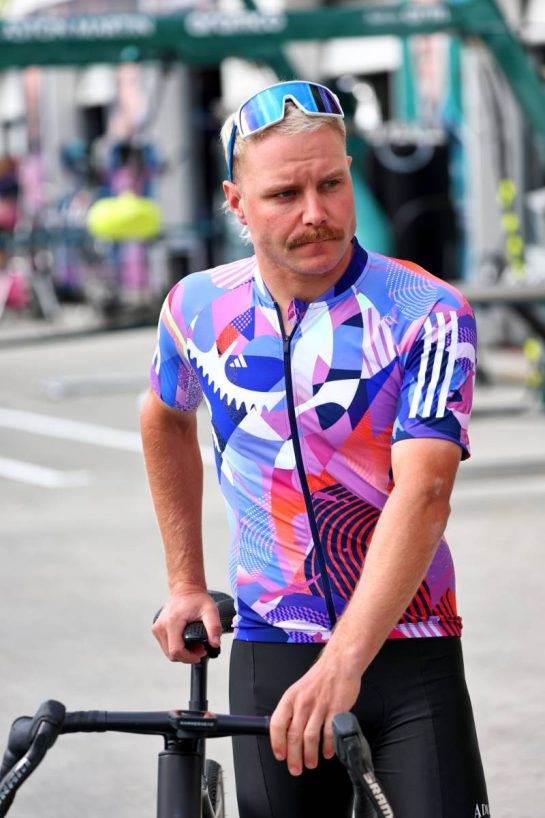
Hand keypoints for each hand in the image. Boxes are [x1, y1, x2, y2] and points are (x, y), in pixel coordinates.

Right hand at [152, 590, 221, 663]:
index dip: (189, 657)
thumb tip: (215, 643)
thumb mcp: (210, 610)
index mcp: (172, 622)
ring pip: (168, 652)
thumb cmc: (197, 599)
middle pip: (171, 654)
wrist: (185, 589)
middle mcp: (161, 626)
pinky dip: (177, 647)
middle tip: (200, 648)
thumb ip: (214, 627)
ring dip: (182, 653)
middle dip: (187, 656)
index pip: (176, 650)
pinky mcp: (157, 629)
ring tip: (194, 645)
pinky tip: (186, 641)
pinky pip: (166, 646)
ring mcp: (157, 628)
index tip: (200, 653)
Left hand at [269, 649, 361, 775]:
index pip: (277, 724)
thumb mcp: (297, 690)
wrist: (338, 664)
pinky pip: (329, 733)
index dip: (277, 743)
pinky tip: (327, 752)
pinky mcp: (336, 709)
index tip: (280, 755)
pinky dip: (328, 747)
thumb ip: (292, 711)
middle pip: (294, 735)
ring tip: (311, 763)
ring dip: (310, 755)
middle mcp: (303, 702)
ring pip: (310, 737)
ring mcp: (320, 706)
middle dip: (294, 757)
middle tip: (295, 768)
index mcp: (290, 698)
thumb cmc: (318, 679)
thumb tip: (284, 733)